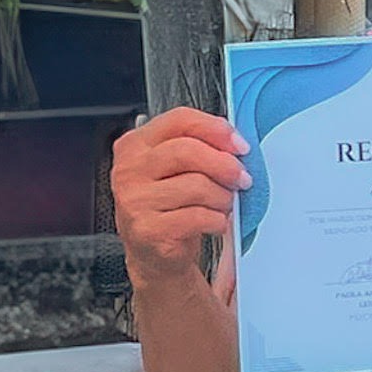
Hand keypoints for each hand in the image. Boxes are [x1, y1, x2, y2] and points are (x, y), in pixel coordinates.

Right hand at [112, 107, 248, 283]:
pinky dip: (217, 220)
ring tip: (224, 204)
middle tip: (242, 179)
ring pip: (196, 186)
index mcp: (136, 145)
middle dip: (225, 165)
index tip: (240, 145)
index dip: (216, 129)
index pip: (179, 120)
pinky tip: (215, 222)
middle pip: (187, 151)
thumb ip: (199, 147)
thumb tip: (234, 143)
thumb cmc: (171, 205)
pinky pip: (197, 217)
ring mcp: (134, 200)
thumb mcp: (178, 169)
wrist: (154, 252)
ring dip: (223, 197)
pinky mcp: (147, 230)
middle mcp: (129, 170)